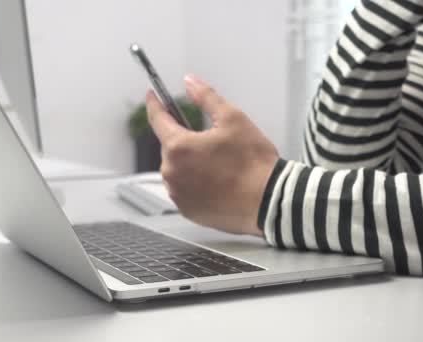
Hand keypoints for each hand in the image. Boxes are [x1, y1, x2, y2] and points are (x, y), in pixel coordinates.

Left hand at [146, 74, 278, 235]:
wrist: (269, 202)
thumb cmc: (254, 164)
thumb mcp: (232, 119)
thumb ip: (206, 97)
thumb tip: (190, 82)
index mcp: (178, 147)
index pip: (157, 119)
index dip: (155, 104)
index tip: (153, 96)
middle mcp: (172, 173)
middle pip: (170, 146)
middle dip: (185, 138)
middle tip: (211, 140)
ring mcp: (178, 194)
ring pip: (177, 169)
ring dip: (190, 162)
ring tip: (219, 165)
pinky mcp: (187, 210)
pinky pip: (184, 189)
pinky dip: (195, 183)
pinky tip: (217, 181)